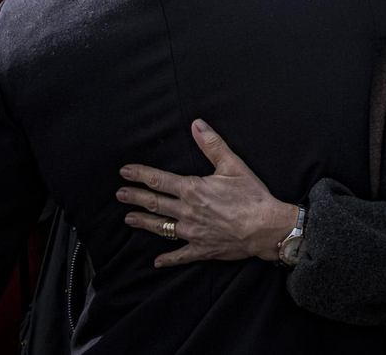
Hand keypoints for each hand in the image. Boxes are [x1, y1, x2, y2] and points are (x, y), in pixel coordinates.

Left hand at [118, 119, 301, 267]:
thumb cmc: (251, 195)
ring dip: (144, 222)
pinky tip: (157, 261)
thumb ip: (212, 145)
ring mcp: (192, 232)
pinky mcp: (201, 249)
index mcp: (193, 190)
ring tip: (129, 219)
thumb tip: (197, 124)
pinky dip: (168, 258)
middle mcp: (187, 211)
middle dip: (135, 197)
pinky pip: (180, 255)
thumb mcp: (233, 165)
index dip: (140, 175)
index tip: (125, 171)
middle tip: (119, 194)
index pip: (159, 180)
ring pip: (161, 228)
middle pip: (154, 203)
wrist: (266, 227)